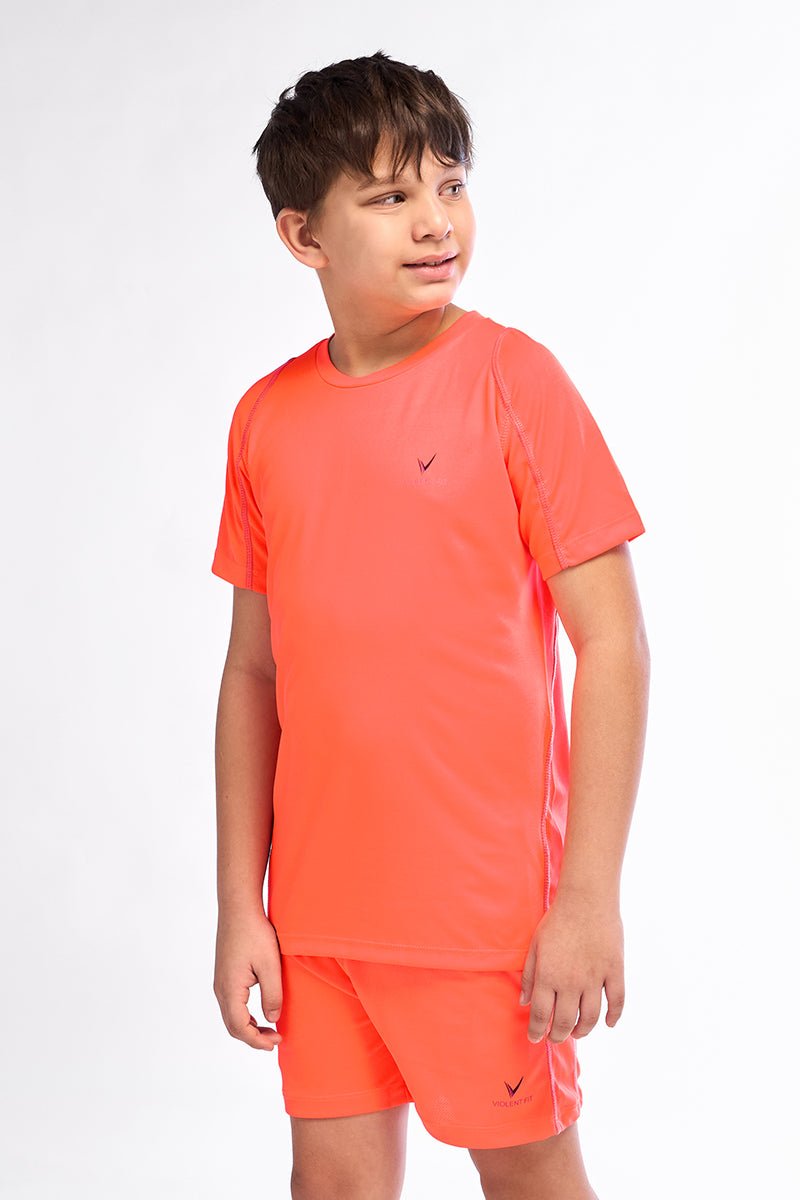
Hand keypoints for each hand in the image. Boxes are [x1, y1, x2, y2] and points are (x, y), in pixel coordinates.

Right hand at [213, 909, 283, 1050]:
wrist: (238, 908)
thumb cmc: (254, 933)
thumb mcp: (270, 965)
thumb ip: (272, 994)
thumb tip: (272, 1019)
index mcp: (230, 989)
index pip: (240, 1027)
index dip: (257, 1041)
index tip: (276, 1043)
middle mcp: (220, 988)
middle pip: (232, 1026)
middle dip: (253, 1038)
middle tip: (275, 1040)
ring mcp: (220, 981)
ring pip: (231, 1015)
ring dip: (248, 1027)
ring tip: (270, 1030)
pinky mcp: (224, 974)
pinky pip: (231, 1004)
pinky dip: (244, 1015)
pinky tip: (259, 1011)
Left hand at [519, 893, 624, 1043]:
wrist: (586, 900)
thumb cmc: (557, 921)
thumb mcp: (535, 945)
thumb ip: (527, 975)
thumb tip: (523, 1001)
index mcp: (548, 976)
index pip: (540, 1014)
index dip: (536, 1030)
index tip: (535, 1038)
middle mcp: (571, 982)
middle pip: (564, 1021)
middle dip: (557, 1035)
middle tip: (555, 1038)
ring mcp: (595, 978)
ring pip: (590, 1017)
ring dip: (583, 1030)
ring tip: (577, 1032)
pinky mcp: (615, 971)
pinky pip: (617, 1001)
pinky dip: (613, 1016)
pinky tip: (608, 1023)